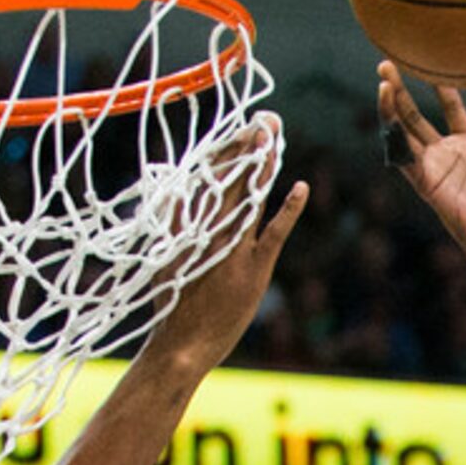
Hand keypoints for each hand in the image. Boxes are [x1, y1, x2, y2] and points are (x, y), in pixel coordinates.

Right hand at [146, 118, 308, 370]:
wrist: (180, 345)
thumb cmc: (171, 305)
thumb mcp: (165, 257)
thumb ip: (173, 225)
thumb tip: (171, 195)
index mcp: (184, 224)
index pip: (206, 176)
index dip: (226, 150)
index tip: (239, 129)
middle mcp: (208, 229)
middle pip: (232, 177)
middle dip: (249, 144)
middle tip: (265, 119)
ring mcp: (232, 248)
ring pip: (252, 195)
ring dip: (265, 163)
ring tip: (274, 134)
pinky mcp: (253, 268)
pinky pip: (274, 233)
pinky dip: (288, 209)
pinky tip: (300, 187)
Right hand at [377, 62, 465, 297]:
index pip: (451, 108)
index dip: (441, 86)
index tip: (433, 62)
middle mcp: (447, 154)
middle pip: (417, 114)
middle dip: (402, 89)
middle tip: (389, 63)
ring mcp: (433, 166)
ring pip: (404, 127)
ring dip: (391, 101)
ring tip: (383, 72)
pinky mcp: (424, 179)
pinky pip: (401, 151)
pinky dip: (391, 127)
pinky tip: (385, 102)